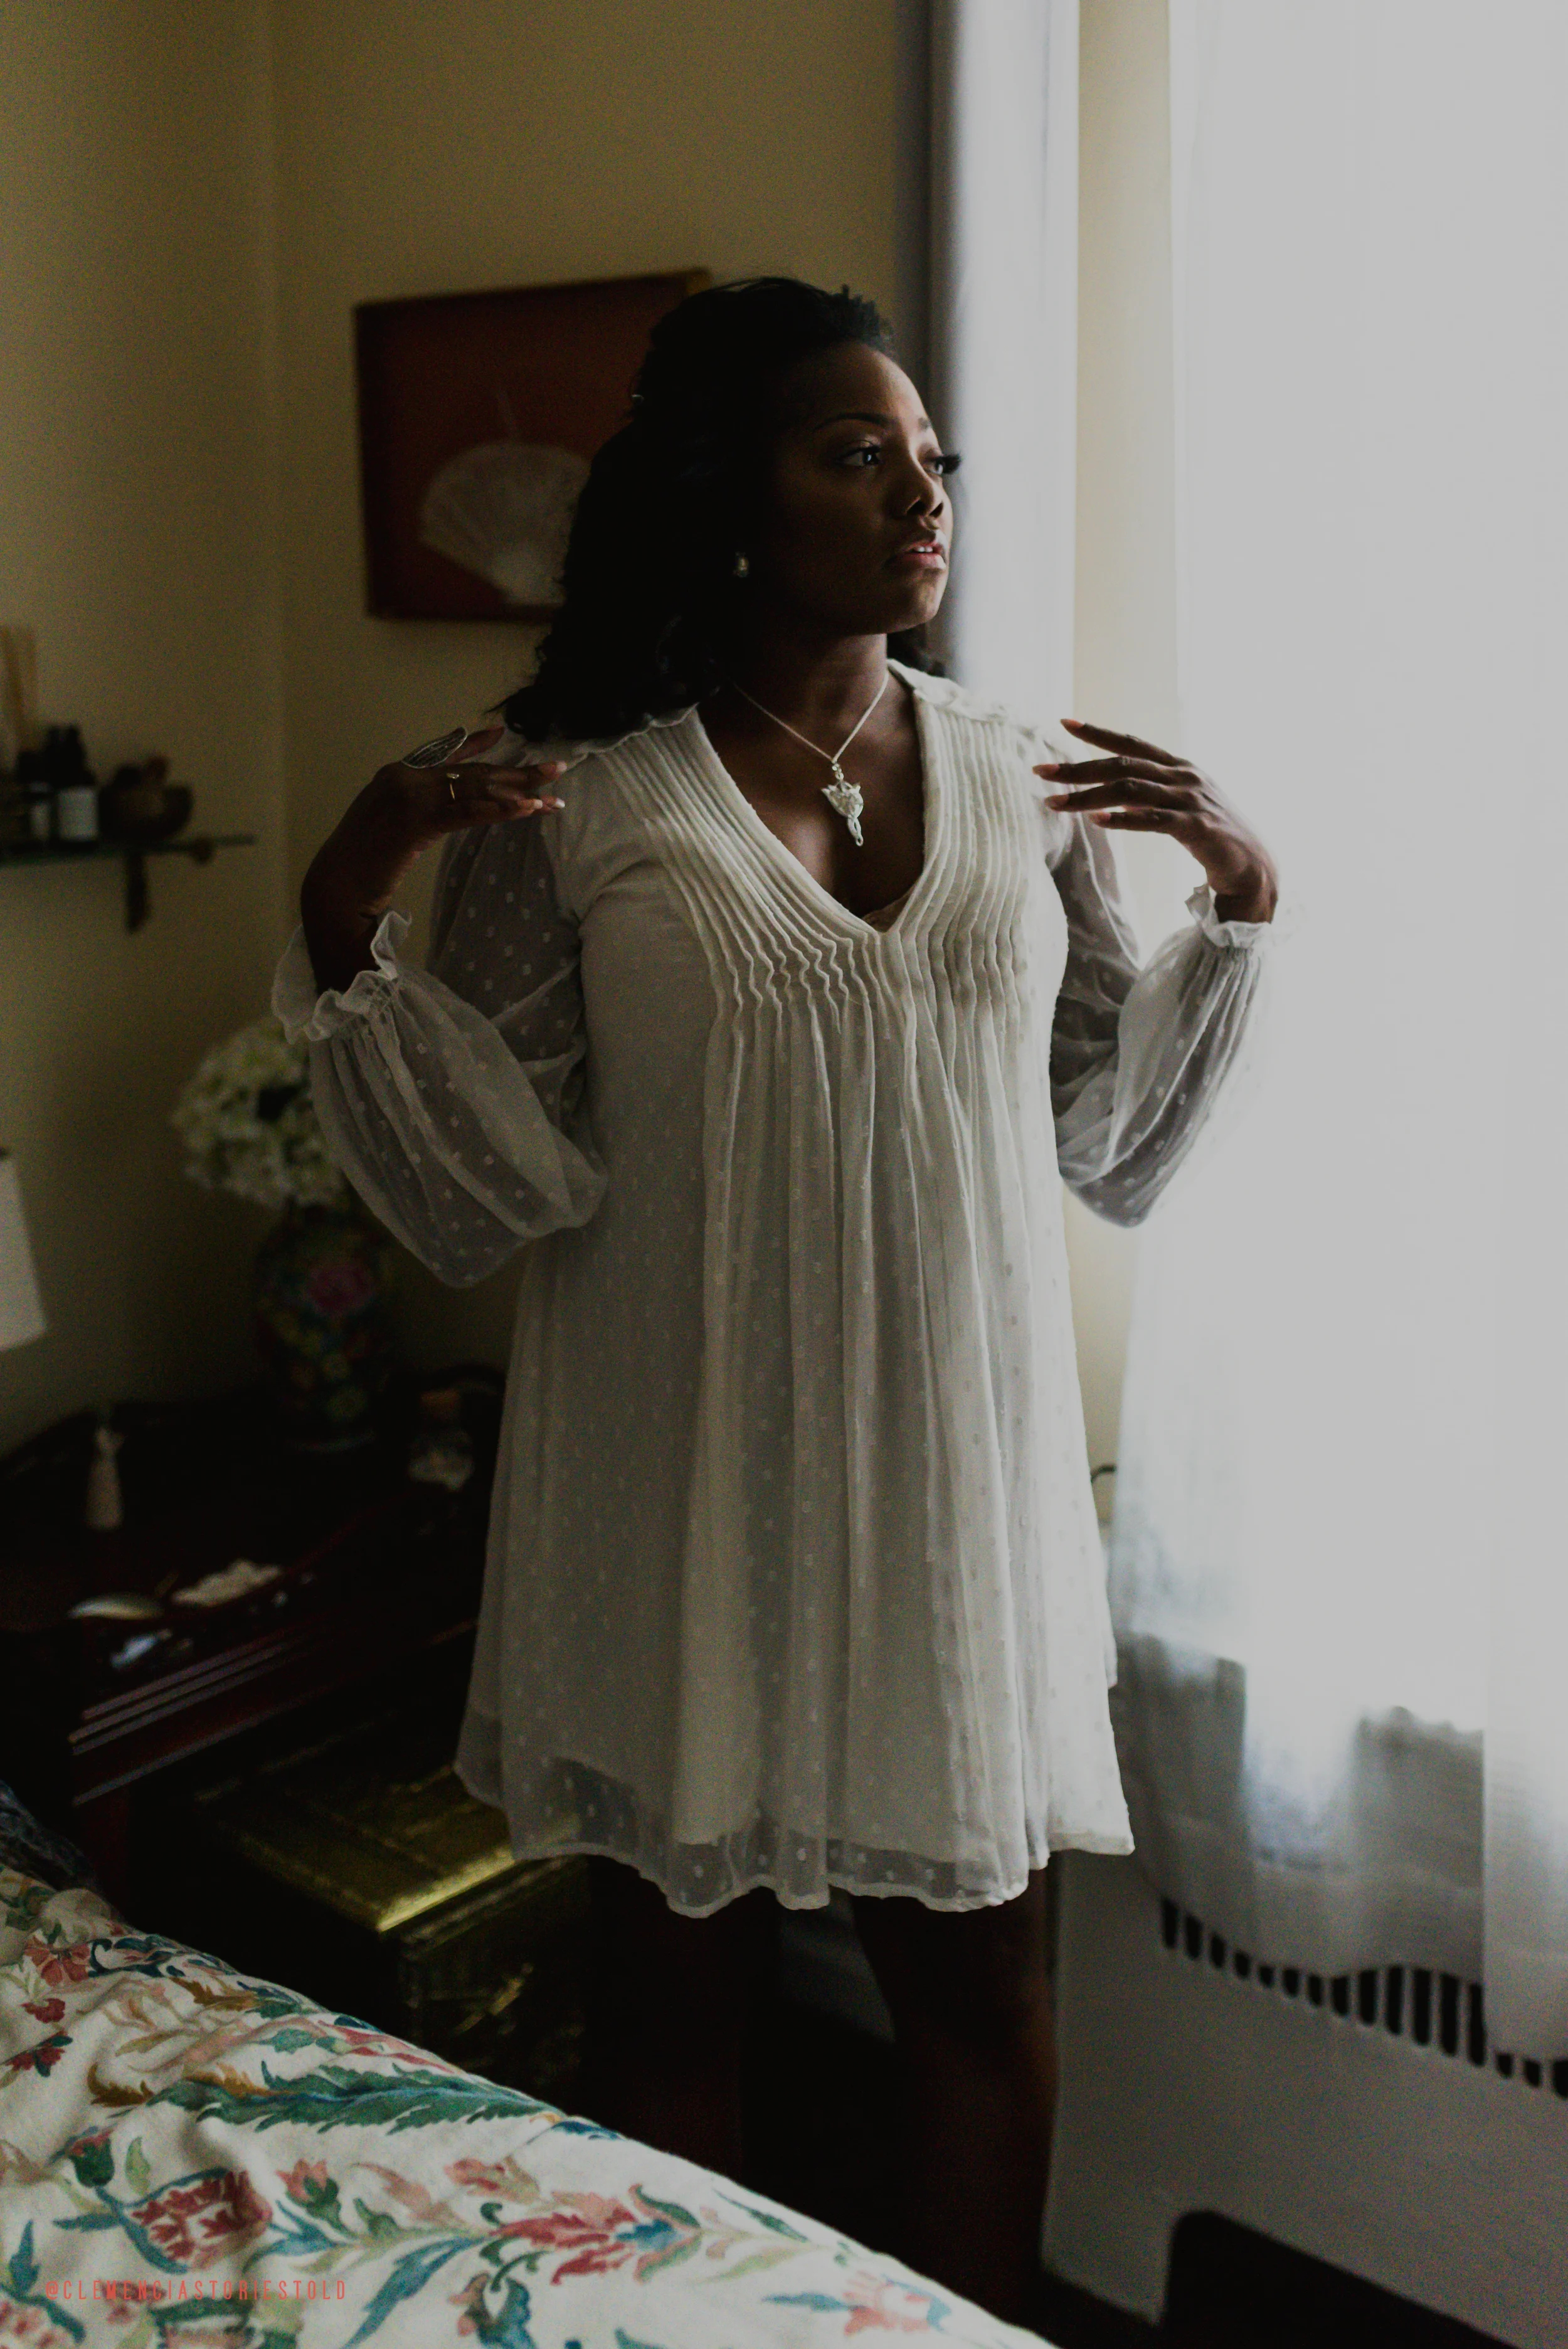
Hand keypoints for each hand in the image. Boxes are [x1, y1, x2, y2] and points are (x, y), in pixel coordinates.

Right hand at [301, 726, 566, 991]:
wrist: (336, 885)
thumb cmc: (362, 863)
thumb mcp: (390, 826)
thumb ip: (418, 808)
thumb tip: (447, 807)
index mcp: (396, 774)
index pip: (444, 753)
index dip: (475, 744)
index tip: (502, 734)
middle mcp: (404, 776)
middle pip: (471, 771)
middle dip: (517, 772)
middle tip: (556, 770)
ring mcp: (409, 796)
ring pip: (475, 789)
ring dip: (519, 791)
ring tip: (553, 794)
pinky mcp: (417, 821)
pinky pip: (467, 812)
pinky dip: (499, 810)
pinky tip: (526, 809)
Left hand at [1037, 719, 1277, 923]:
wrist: (1254, 865)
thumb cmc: (1214, 837)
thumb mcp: (1181, 807)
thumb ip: (1152, 795)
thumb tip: (1111, 796)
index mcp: (1180, 767)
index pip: (1132, 744)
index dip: (1098, 733)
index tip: (1064, 723)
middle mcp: (1184, 777)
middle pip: (1122, 765)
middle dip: (1078, 767)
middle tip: (1042, 771)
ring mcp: (1191, 800)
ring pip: (1129, 790)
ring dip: (1087, 796)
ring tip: (1054, 802)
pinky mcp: (1196, 827)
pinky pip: (1153, 820)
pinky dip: (1123, 818)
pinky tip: (1097, 820)